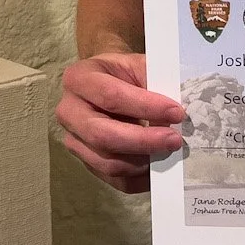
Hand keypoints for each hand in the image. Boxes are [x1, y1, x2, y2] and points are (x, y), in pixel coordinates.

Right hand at [55, 52, 184, 193]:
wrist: (107, 85)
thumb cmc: (124, 74)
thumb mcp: (137, 65)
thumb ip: (153, 82)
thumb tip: (174, 114)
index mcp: (78, 80)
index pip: (110, 96)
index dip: (145, 106)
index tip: (176, 112)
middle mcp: (68, 112)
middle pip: (102, 135)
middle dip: (143, 141)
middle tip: (174, 140)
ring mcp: (74, 141)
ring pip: (108, 163)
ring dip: (144, 161)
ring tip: (168, 150)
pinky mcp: (86, 162)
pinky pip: (114, 179)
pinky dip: (140, 177)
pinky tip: (158, 165)